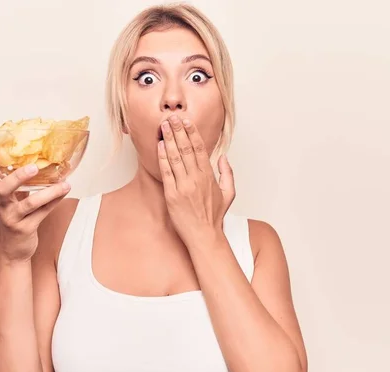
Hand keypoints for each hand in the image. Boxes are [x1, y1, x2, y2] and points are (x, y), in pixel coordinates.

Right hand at [0, 152, 70, 261]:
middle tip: (33, 168)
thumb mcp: (11, 202)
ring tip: (65, 184)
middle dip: (17, 177)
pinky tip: (64, 193)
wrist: (11, 251)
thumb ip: (18, 185)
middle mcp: (2, 206)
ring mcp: (12, 218)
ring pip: (29, 203)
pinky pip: (42, 213)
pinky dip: (55, 202)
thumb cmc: (13, 220)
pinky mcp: (25, 229)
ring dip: (49, 192)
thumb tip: (38, 162)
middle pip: (3, 189)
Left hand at [157, 115, 234, 244]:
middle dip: (178, 130)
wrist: (204, 235)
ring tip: (163, 126)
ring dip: (169, 139)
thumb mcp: (229, 193)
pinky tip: (160, 146)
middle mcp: (196, 178)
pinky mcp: (172, 195)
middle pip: (186, 148)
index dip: (192, 132)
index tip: (186, 121)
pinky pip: (166, 172)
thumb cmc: (214, 216)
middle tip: (172, 117)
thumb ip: (227, 173)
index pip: (200, 149)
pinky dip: (162, 157)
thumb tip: (223, 157)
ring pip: (175, 157)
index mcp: (209, 176)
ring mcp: (184, 186)